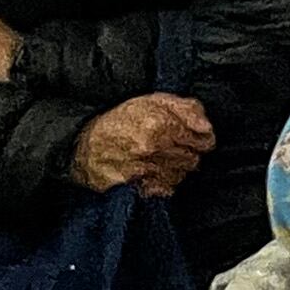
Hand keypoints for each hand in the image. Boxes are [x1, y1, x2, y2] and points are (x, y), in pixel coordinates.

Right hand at [72, 94, 214, 198]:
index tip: (194, 138)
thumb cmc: (120, 121)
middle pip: (193, 159)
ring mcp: (142, 169)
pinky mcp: (132, 186)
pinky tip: (152, 172)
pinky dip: (164, 182)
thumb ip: (187, 109)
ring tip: (159, 158)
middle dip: (188, 153)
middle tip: (172, 147)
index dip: (201, 139)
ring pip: (181, 175)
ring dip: (176, 168)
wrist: (82, 145)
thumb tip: (207, 127)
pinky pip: (165, 189)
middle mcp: (152, 148)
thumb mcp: (154, 101)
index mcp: (159, 123)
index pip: (204, 140)